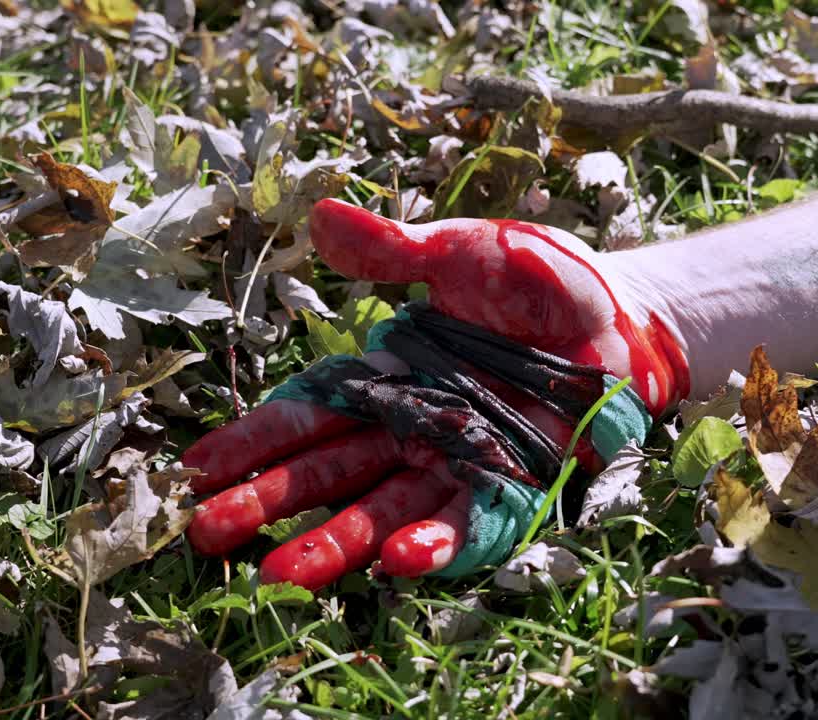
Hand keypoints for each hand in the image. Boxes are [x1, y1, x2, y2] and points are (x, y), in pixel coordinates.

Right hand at [182, 200, 688, 588]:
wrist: (619, 312)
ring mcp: (460, 462)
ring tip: (277, 575)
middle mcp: (413, 428)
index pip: (308, 413)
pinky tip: (396, 560)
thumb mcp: (457, 253)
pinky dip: (434, 542)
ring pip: (383, 512)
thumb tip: (319, 217)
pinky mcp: (513, 486)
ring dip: (333, 543)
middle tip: (206, 532)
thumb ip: (390, 250)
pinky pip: (468, 522)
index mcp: (389, 376)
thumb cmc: (536, 280)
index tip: (198, 467)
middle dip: (267, 503)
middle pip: (329, 473)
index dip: (255, 439)